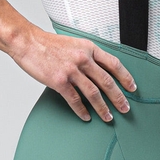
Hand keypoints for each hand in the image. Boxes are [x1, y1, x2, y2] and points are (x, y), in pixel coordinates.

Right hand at [12, 27, 136, 121]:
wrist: (28, 42)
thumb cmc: (49, 44)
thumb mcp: (75, 44)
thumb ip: (88, 55)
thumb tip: (100, 70)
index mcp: (89, 48)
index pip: (114, 64)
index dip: (125, 77)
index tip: (132, 88)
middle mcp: (83, 59)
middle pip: (107, 82)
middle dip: (118, 97)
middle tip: (125, 108)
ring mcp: (72, 71)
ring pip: (93, 93)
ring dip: (103, 107)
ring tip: (108, 117)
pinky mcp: (59, 81)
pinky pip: (75, 100)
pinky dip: (82, 110)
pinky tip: (86, 116)